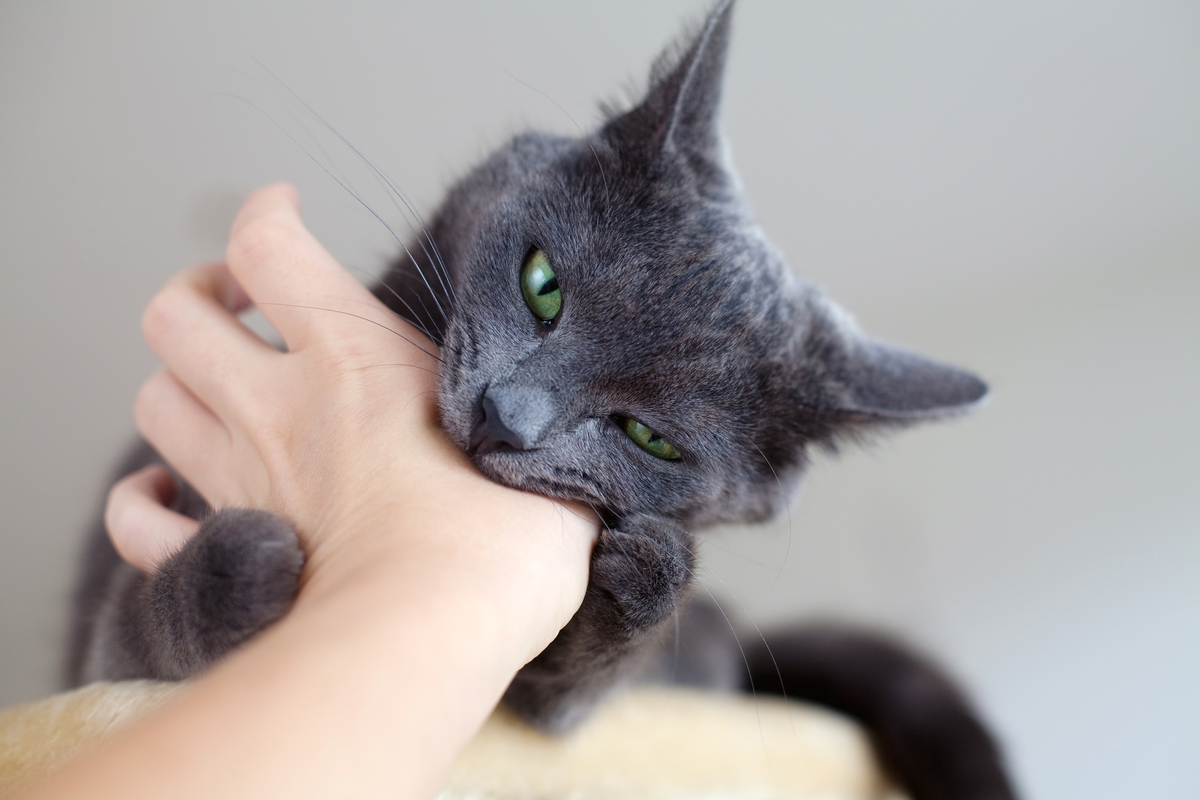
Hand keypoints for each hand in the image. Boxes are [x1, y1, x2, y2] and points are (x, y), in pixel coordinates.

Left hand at [110, 182, 595, 657]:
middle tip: (238, 306)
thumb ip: (530, 410)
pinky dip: (143, 504)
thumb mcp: (544, 443)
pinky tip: (167, 497)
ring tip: (218, 390)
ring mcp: (240, 479)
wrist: (437, 632)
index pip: (268, 246)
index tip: (284, 210)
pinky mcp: (226, 551)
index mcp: (354, 358)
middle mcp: (278, 406)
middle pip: (174, 315)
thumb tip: (561, 403)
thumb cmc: (502, 540)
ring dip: (176, 384)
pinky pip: (140, 520)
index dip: (265, 214)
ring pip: (153, 400)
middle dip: (197, 296)